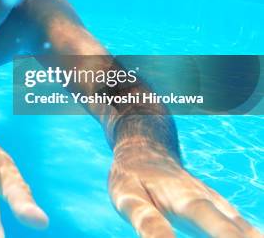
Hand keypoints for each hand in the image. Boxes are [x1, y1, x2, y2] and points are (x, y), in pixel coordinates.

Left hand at [109, 142, 261, 236]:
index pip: (214, 222)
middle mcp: (210, 201)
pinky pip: (243, 231)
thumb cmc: (133, 178)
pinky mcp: (222, 215)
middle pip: (237, 228)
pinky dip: (250, 237)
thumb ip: (148, 222)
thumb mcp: (129, 198)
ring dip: (252, 237)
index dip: (228, 237)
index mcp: (187, 198)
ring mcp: (219, 207)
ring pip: (245, 229)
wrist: (144, 152)